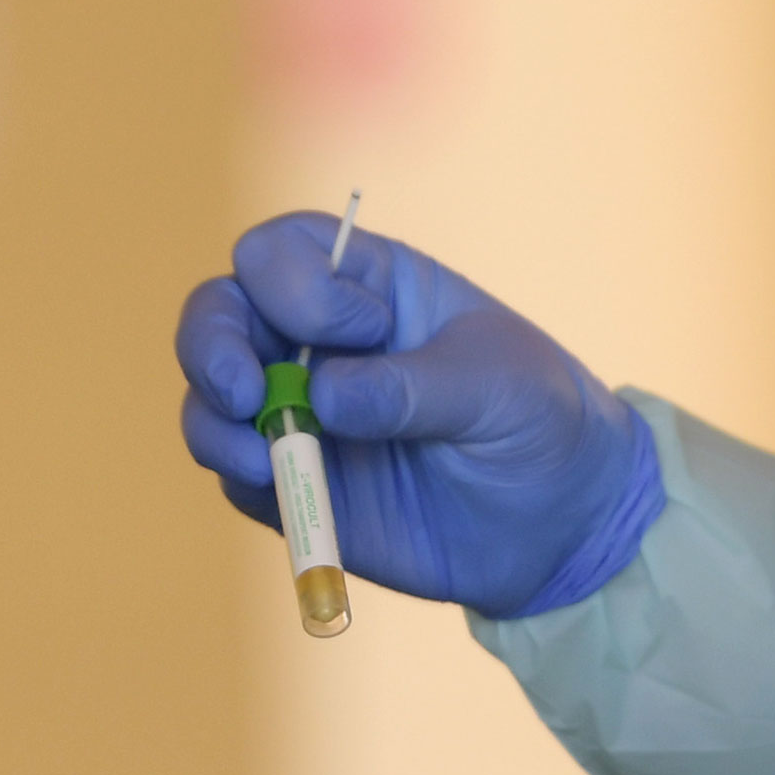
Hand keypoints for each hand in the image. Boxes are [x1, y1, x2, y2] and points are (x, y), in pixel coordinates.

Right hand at [177, 213, 662, 618]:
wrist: (562, 521)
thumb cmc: (539, 419)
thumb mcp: (498, 387)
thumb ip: (413, 388)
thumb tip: (322, 399)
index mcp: (371, 286)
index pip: (283, 253)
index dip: (297, 284)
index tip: (364, 330)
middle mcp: (317, 342)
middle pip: (221, 312)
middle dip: (214, 344)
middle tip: (243, 392)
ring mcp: (301, 412)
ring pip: (211, 395)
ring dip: (214, 419)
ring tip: (261, 458)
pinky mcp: (297, 482)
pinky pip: (236, 471)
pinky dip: (239, 475)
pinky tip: (281, 488)